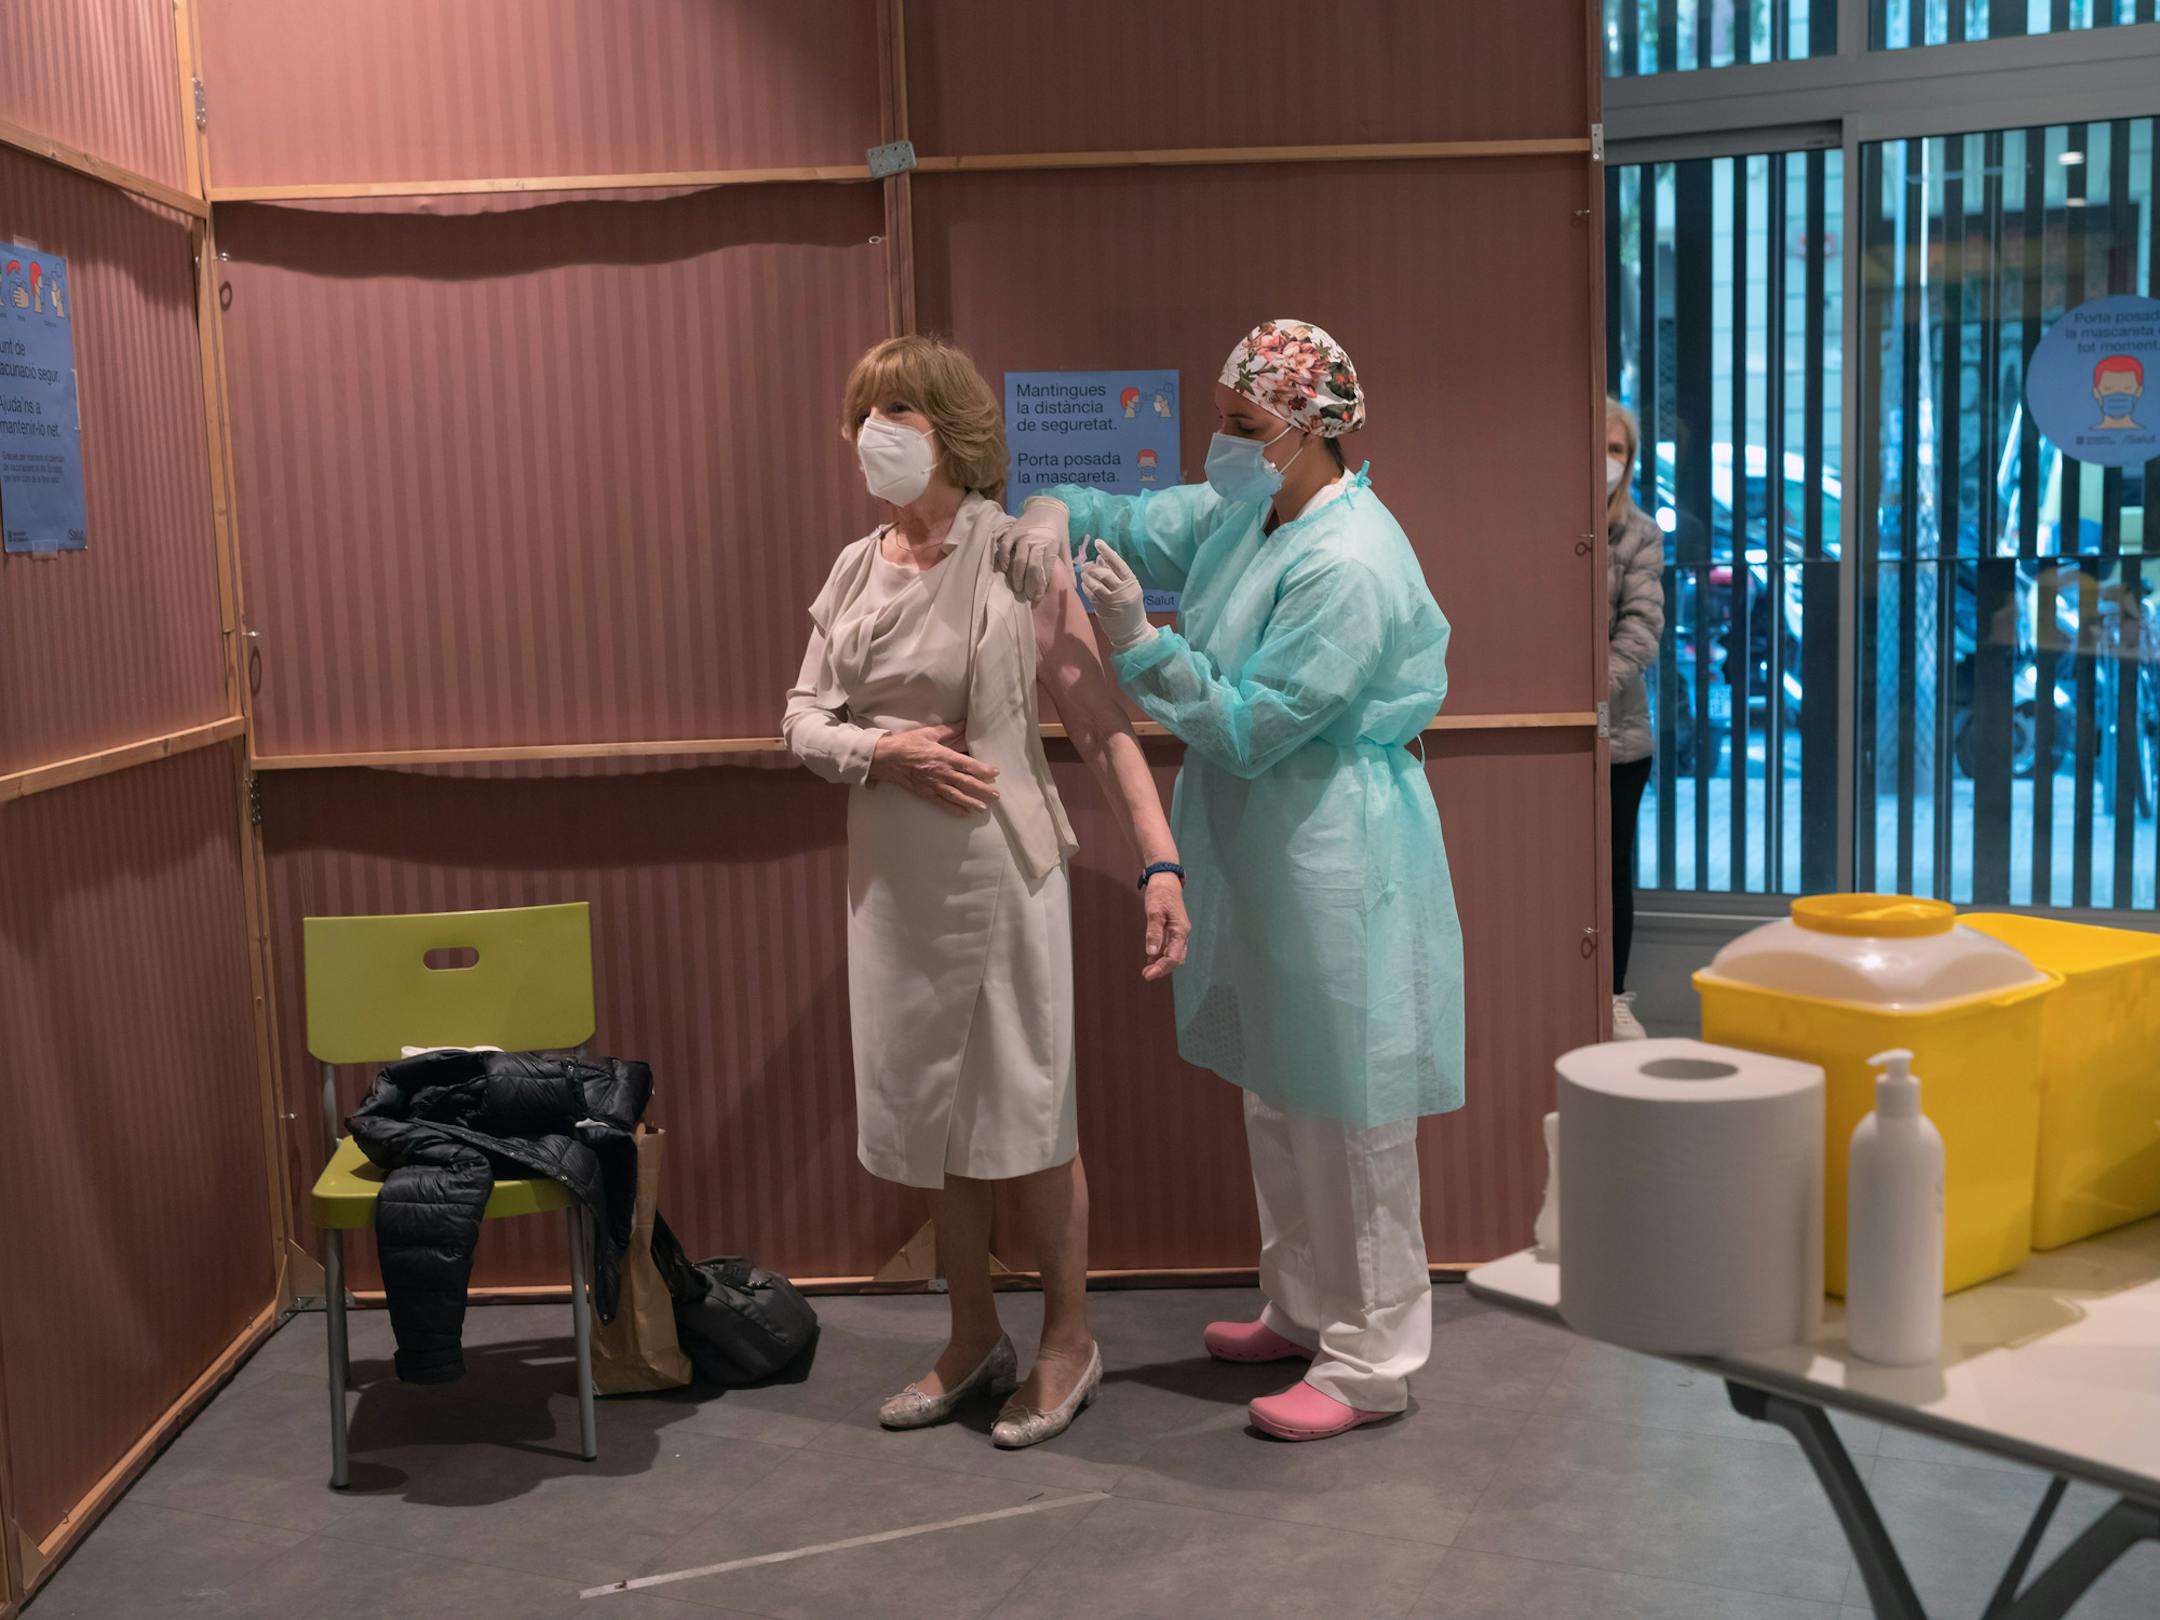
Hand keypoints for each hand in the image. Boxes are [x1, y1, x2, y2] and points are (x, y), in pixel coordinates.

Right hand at [869, 723, 999, 815]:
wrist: (886, 759)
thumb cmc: (907, 744)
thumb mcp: (929, 733)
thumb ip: (949, 730)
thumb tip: (965, 723)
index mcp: (943, 757)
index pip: (968, 765)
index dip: (983, 770)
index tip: (995, 773)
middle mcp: (941, 773)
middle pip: (966, 783)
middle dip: (983, 790)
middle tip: (996, 795)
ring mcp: (933, 785)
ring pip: (957, 796)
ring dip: (972, 802)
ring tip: (984, 807)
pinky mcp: (925, 793)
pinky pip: (942, 803)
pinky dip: (955, 809)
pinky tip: (965, 813)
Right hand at [994, 497, 1069, 603]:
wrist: (1046, 507)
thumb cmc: (1058, 530)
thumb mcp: (1065, 546)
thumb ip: (1067, 566)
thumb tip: (1073, 587)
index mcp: (1051, 544)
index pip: (1046, 567)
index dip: (1042, 583)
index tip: (1039, 596)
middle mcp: (1037, 539)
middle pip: (1032, 566)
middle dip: (1030, 584)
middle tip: (1028, 596)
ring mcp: (1023, 535)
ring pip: (1018, 559)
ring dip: (1017, 577)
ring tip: (1017, 589)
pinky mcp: (1012, 532)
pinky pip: (1005, 547)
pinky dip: (1003, 559)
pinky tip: (1005, 570)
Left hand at [1079, 539, 1153, 653]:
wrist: (1133, 632)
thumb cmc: (1131, 607)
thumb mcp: (1129, 588)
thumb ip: (1116, 574)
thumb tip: (1100, 557)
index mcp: (1132, 583)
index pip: (1118, 563)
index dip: (1107, 551)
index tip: (1098, 542)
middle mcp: (1123, 591)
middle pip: (1105, 573)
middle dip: (1093, 567)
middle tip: (1086, 564)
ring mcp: (1113, 601)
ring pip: (1096, 584)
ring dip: (1087, 577)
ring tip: (1084, 573)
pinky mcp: (1104, 609)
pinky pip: (1091, 595)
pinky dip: (1086, 588)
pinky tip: (1084, 584)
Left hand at [1141, 873, 1190, 981]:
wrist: (1165, 879)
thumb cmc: (1160, 893)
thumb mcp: (1154, 912)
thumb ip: (1154, 932)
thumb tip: (1151, 952)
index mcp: (1180, 930)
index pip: (1173, 956)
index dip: (1161, 968)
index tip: (1148, 975)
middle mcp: (1182, 933)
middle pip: (1176, 958)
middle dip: (1162, 969)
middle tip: (1146, 975)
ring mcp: (1178, 932)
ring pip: (1173, 954)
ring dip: (1162, 964)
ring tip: (1147, 970)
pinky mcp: (1173, 929)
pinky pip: (1169, 947)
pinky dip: (1161, 955)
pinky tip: (1150, 958)